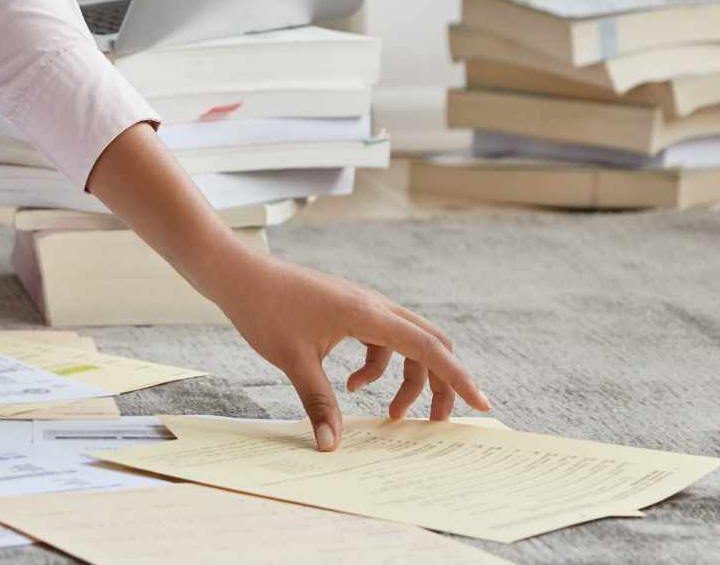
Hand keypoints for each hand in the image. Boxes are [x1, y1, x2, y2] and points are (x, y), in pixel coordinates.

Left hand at [209, 255, 490, 452]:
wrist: (237, 274)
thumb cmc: (264, 309)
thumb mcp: (294, 361)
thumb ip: (319, 403)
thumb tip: (331, 445)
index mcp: (368, 314)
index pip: (429, 348)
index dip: (458, 378)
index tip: (482, 404)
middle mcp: (373, 305)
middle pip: (428, 344)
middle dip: (438, 383)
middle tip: (432, 421)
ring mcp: (361, 304)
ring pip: (405, 342)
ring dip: (406, 378)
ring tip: (389, 413)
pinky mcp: (348, 308)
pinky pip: (381, 339)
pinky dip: (378, 365)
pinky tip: (351, 385)